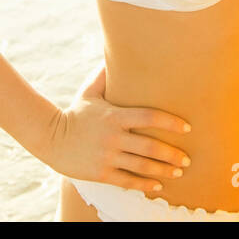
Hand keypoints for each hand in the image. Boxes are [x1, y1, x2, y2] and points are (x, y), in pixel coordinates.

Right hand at [39, 63, 191, 192]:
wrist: (51, 138)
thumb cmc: (75, 113)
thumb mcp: (89, 92)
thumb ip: (105, 75)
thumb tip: (115, 51)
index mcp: (114, 115)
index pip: (149, 117)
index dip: (170, 122)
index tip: (187, 128)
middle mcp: (113, 137)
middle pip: (150, 146)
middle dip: (172, 154)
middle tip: (187, 159)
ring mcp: (107, 156)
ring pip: (142, 166)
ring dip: (163, 171)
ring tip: (179, 173)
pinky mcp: (101, 173)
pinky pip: (128, 181)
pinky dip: (145, 185)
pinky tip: (158, 186)